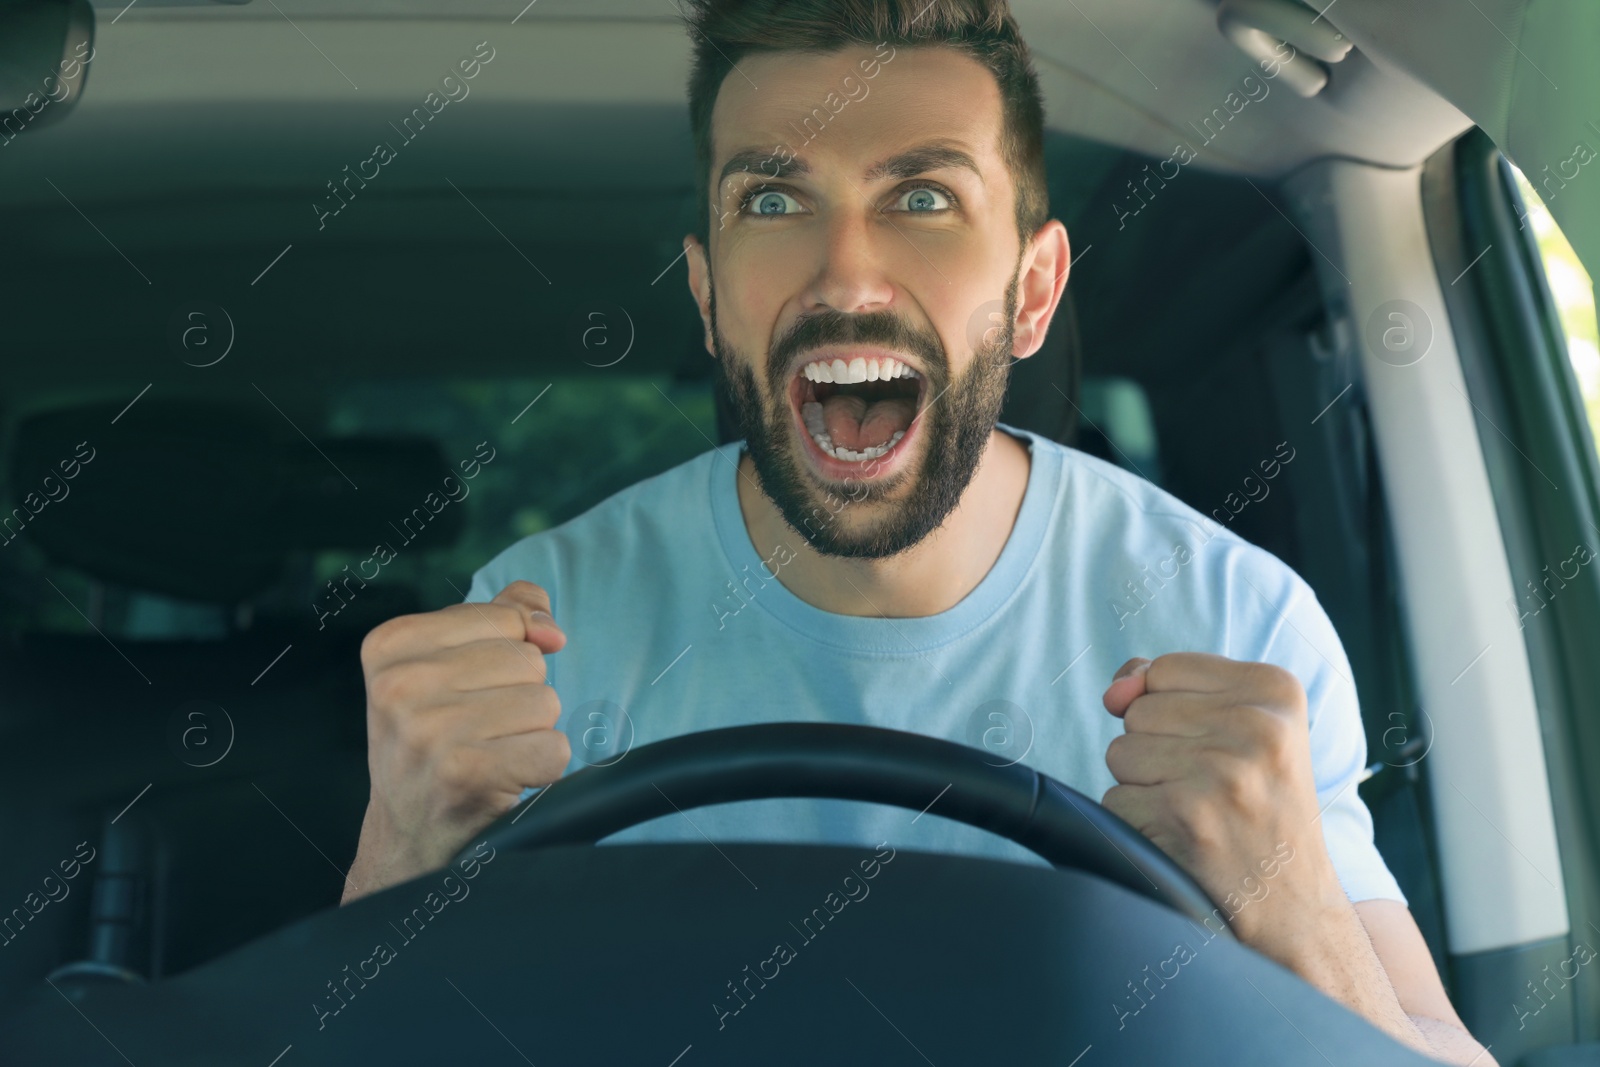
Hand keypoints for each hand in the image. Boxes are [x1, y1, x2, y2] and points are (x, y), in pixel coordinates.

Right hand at [343, 580, 568, 902]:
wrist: (406, 837)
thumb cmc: (434, 742)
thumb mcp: (446, 666)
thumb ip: (503, 617)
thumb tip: (550, 626)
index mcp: (390, 644)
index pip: (506, 618)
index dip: (507, 657)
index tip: (466, 694)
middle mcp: (401, 685)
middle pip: (528, 661)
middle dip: (520, 697)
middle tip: (475, 733)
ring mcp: (430, 731)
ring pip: (545, 702)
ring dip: (531, 734)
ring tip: (486, 756)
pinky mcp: (466, 774)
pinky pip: (554, 748)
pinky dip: (543, 768)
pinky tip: (503, 781)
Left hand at [1102, 653, 1497, 1063]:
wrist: (1294, 905)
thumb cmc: (1259, 809)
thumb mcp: (1245, 728)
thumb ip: (1168, 686)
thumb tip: (1115, 691)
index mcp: (1276, 689)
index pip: (1164, 669)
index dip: (1170, 712)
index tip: (1217, 748)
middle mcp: (1256, 724)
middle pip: (1138, 712)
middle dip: (1157, 751)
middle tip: (1211, 788)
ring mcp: (1221, 770)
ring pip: (1120, 752)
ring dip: (1145, 786)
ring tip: (1199, 810)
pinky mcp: (1187, 814)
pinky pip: (1115, 798)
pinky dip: (1138, 822)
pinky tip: (1183, 837)